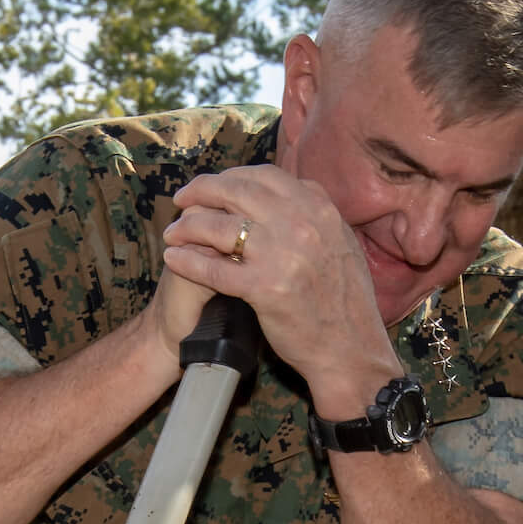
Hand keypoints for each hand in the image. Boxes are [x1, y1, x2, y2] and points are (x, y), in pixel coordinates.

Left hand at [159, 164, 398, 398]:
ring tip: (172, 233)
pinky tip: (173, 259)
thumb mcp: (342, 243)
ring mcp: (281, 255)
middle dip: (200, 191)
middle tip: (182, 200)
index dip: (230, 177)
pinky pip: (213, 269)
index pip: (263, 176)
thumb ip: (317, 214)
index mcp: (318, 209)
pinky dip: (187, 262)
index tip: (214, 185)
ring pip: (218, 227)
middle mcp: (300, 224)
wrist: (350, 348)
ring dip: (187, 227)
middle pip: (234, 191)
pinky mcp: (264, 288)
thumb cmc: (346, 302)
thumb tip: (297, 188)